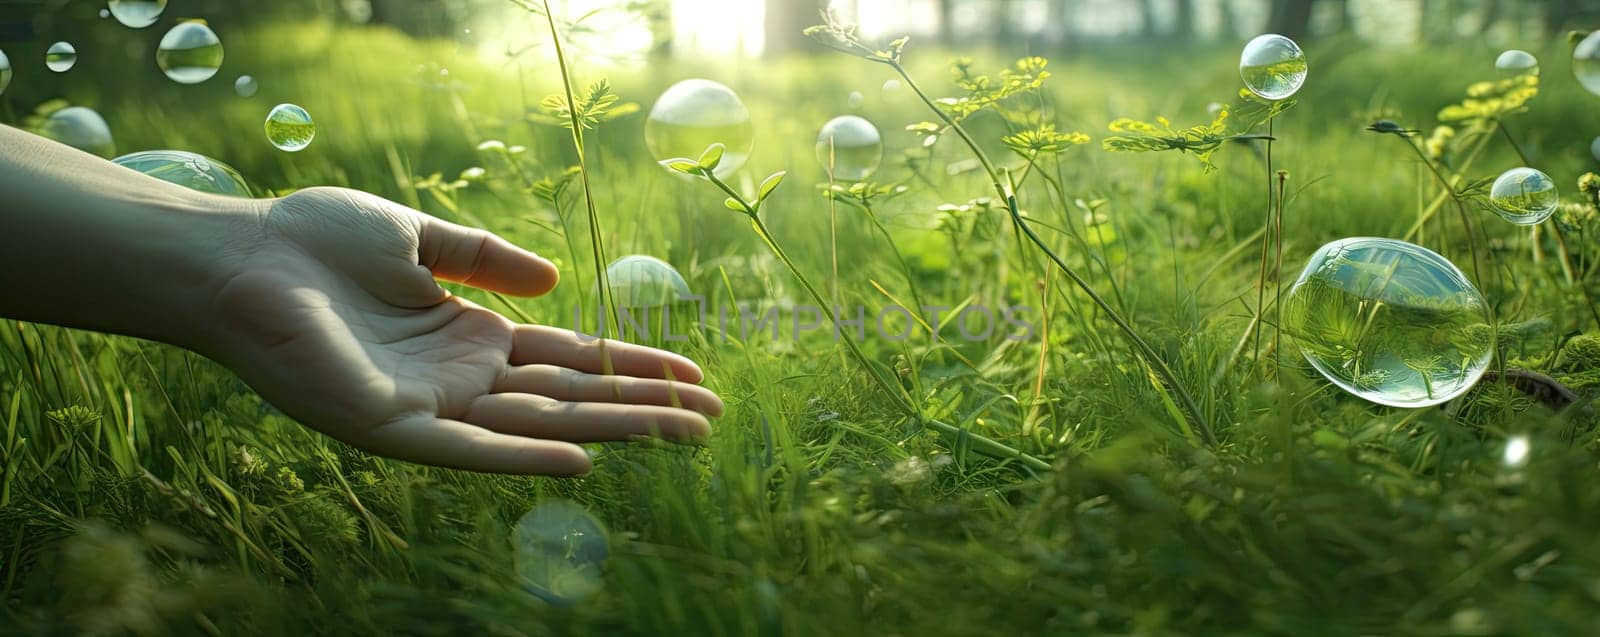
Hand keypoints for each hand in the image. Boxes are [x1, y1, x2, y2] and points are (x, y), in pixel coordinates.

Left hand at [200, 187, 721, 474]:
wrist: (238, 258)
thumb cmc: (314, 241)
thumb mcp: (417, 237)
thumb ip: (484, 259)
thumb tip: (554, 282)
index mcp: (472, 337)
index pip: (570, 358)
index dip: (632, 364)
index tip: (693, 372)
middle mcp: (463, 380)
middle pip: (571, 398)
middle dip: (643, 406)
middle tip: (713, 416)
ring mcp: (432, 408)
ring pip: (539, 426)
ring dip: (611, 430)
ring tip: (681, 432)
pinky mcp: (392, 428)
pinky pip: (470, 451)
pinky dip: (524, 459)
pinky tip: (581, 462)